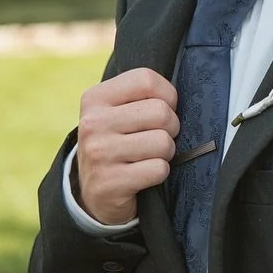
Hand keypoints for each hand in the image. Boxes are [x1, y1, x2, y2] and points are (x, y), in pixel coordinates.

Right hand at [75, 67, 179, 224]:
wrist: (94, 192)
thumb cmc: (117, 143)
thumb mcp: (116, 112)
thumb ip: (141, 96)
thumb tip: (179, 93)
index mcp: (95, 98)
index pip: (146, 80)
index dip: (167, 95)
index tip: (163, 109)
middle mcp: (93, 123)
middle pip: (161, 112)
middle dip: (171, 127)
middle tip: (159, 138)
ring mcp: (99, 154)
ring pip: (163, 142)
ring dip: (166, 153)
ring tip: (150, 156)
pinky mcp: (109, 183)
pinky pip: (159, 169)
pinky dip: (160, 173)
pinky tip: (144, 175)